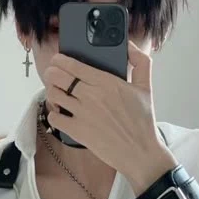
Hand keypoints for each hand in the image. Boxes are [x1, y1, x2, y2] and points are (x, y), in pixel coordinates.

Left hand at [44, 41, 177, 192]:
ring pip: (54, 94)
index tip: (57, 59)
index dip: (60, 60)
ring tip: (56, 91)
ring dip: (52, 90)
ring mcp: (82, 114)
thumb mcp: (146, 87)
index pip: (73, 65)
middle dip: (52, 72)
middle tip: (53, 74)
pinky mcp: (77, 131)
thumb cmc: (143, 121)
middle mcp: (92, 96)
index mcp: (107, 82)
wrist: (140, 152)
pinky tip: (60, 111)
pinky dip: (53, 112)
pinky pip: (54, 116)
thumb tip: (129, 46)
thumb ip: (140, 62)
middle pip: (58, 77)